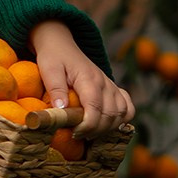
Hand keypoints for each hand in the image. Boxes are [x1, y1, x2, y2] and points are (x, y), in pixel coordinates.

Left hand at [30, 20, 134, 136]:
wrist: (60, 43)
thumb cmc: (53, 57)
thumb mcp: (49, 70)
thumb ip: (56, 89)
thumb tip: (62, 110)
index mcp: (89, 78)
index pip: (95, 107)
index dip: (88, 125)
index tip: (74, 133)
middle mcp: (104, 82)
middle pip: (111, 114)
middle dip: (96, 130)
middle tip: (78, 134)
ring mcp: (111, 85)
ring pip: (122, 113)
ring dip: (108, 128)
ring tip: (90, 132)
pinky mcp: (113, 89)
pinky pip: (128, 107)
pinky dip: (122, 119)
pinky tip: (107, 125)